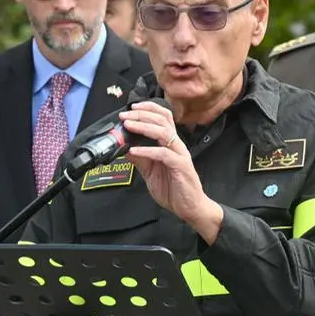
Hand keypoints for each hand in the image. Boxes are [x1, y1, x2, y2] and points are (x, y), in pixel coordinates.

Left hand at [121, 102, 223, 243]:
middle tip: (125, 115)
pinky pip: (163, 154)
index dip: (148, 109)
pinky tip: (134, 151)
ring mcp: (180, 154)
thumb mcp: (150, 172)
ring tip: (129, 126)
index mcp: (171, 143)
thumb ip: (140, 159)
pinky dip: (147, 151)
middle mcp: (177, 145)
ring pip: (164, 132)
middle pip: (162, 120)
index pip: (163, 117)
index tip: (131, 108)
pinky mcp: (180, 166)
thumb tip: (124, 147)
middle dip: (142, 114)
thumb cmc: (173, 189)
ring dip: (144, 127)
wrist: (189, 208)